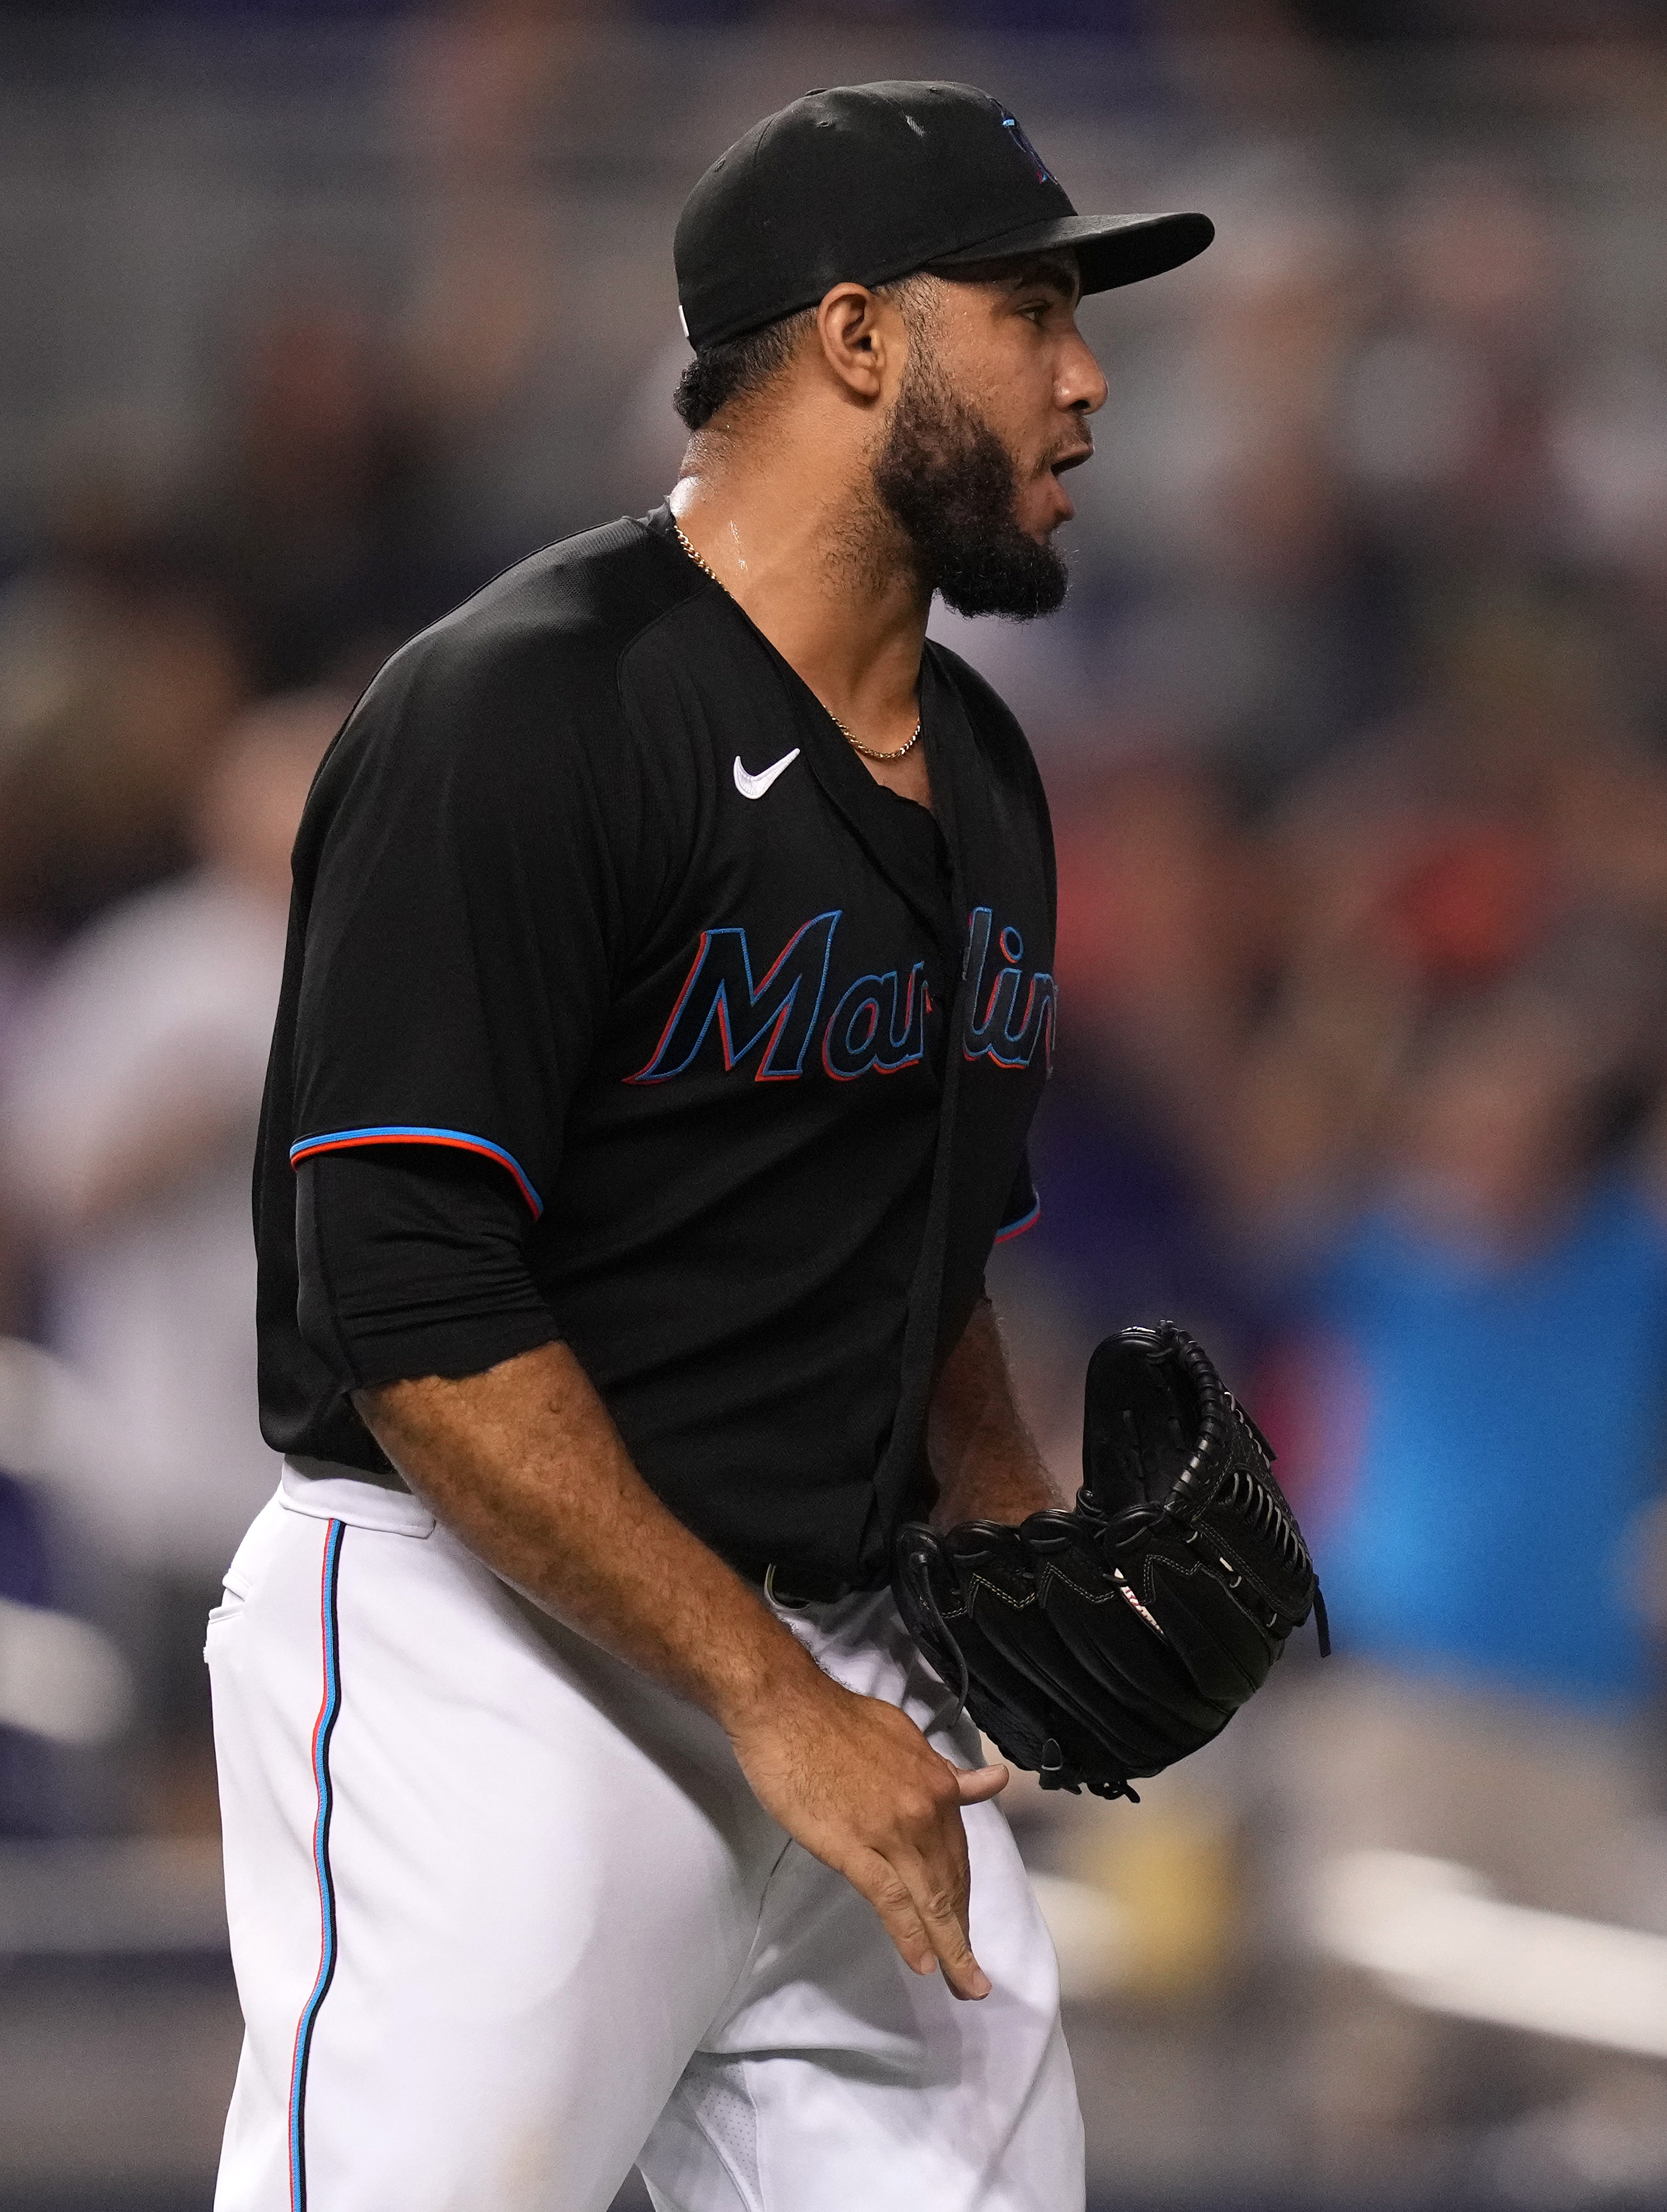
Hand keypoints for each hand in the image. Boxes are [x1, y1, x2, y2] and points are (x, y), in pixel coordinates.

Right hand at [727, 1666, 1007, 1998]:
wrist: (785, 1706)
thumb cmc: (835, 1717)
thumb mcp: (902, 1735)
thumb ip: (942, 1769)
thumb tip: (983, 1783)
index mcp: (936, 1782)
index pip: (956, 1851)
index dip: (963, 1891)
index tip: (968, 1924)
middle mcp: (923, 1810)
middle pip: (949, 1882)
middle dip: (961, 1930)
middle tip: (972, 1973)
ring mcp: (889, 1831)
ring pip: (929, 1899)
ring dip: (951, 1948)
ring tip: (963, 1984)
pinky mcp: (852, 1847)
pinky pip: (890, 1900)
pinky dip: (911, 1934)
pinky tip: (924, 1963)